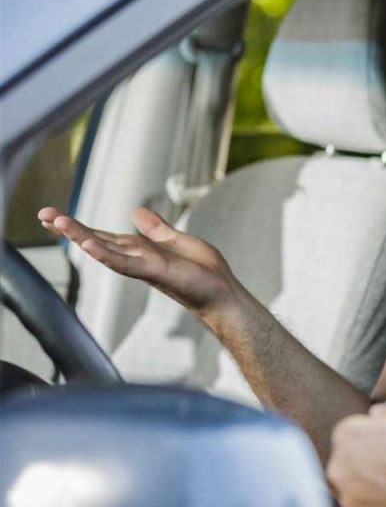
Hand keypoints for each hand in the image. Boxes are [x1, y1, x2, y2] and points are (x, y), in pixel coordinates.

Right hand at [38, 206, 239, 321]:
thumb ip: (156, 229)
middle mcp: (137, 258)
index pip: (105, 235)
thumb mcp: (177, 240)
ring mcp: (144, 266)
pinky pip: (127, 263)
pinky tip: (88, 245)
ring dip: (81, 236)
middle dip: (70, 228)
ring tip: (56, 222)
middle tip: (42, 214)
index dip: (81, 226)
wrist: (223, 294)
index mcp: (141, 250)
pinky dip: (107, 254)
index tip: (55, 215)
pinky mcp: (155, 272)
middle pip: (98, 240)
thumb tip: (135, 212)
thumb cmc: (204, 272)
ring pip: (106, 249)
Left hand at [327, 404, 385, 506]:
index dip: (375, 432)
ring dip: (373, 479)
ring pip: (358, 482)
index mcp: (347, 434)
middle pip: (351, 458)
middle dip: (370, 457)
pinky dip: (379, 497)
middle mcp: (339, 466)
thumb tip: (377, 414)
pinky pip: (367, 500)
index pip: (353, 430)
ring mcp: (349, 494)